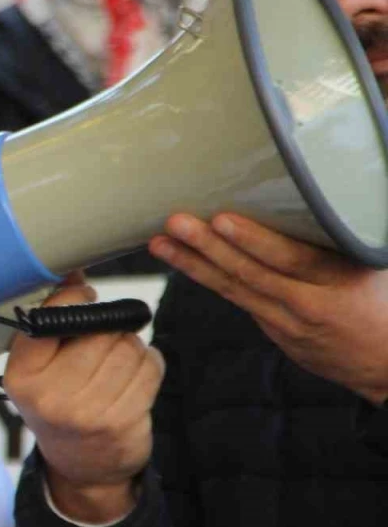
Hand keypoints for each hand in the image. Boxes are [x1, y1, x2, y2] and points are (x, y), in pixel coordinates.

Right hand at [3, 273, 164, 523]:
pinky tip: (133, 375)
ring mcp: (86, 413)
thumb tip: (71, 270)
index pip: (50, 316)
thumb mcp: (38, 367)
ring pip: (128, 347)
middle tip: (102, 339)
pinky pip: (150, 368)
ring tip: (116, 362)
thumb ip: (51, 321)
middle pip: (98, 331)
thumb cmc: (59, 401)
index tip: (83, 294)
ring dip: (130, 347)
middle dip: (108, 327)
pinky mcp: (122, 422)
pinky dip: (148, 363)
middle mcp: (49, 397)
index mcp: (21, 376)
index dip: (74, 297)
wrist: (80, 465)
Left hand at [151, 213, 387, 403]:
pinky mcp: (275, 332)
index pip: (293, 259)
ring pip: (235, 289)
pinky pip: (238, 300)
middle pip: (251, 274)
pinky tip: (182, 261)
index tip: (222, 220)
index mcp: (342, 281)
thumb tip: (318, 194)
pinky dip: (209, 279)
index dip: (255, 241)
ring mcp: (288, 323)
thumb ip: (342, 239)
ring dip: (193, 264)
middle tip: (175, 223)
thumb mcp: (376, 267)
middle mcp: (310, 304)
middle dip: (208, 248)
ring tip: (161, 242)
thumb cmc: (386, 305)